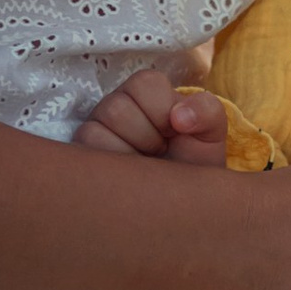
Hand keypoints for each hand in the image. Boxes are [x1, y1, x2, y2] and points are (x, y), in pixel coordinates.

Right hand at [73, 64, 228, 167]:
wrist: (180, 206)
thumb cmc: (192, 166)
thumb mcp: (210, 137)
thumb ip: (207, 111)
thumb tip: (179, 117)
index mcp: (147, 95)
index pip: (144, 83)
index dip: (163, 111)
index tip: (176, 132)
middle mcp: (116, 107)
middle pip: (116, 107)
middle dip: (147, 137)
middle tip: (159, 155)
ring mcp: (95, 130)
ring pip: (96, 129)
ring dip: (128, 155)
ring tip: (144, 168)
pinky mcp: (80, 156)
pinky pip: (84, 154)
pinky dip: (111, 171)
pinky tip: (127, 179)